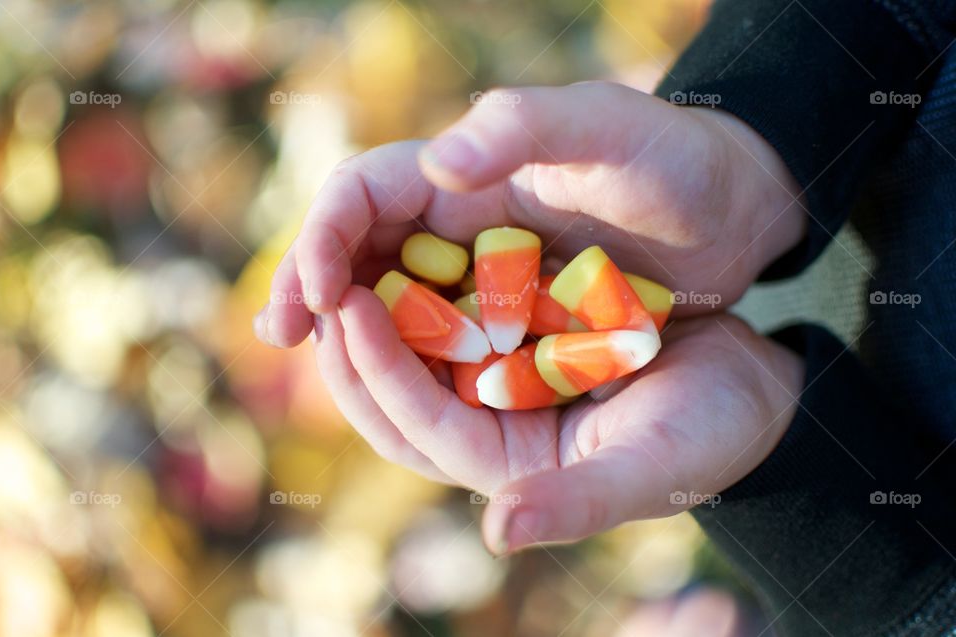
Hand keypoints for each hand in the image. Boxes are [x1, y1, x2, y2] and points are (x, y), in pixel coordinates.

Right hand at [254, 81, 805, 346]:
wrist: (737, 212)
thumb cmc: (677, 162)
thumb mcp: (609, 131)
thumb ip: (525, 128)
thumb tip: (436, 161)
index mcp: (465, 172)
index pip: (362, 192)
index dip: (322, 234)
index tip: (314, 292)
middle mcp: (459, 219)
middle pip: (359, 247)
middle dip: (312, 287)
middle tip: (282, 335)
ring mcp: (483, 269)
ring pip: (392, 297)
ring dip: (351, 331)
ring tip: (324, 368)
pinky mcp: (511, 313)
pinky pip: (444, 338)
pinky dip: (411, 360)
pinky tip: (398, 393)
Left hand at [313, 290, 802, 552]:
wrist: (747, 386)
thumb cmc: (708, 433)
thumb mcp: (650, 466)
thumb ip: (578, 502)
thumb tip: (497, 535)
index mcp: (509, 466)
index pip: (419, 423)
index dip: (379, 369)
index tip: (348, 307)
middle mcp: (489, 431)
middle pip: (394, 398)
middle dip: (354, 347)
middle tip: (322, 282)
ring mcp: (497, 387)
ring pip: (413, 355)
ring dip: (376, 311)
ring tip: (345, 254)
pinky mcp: (512, 346)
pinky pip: (449, 317)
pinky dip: (421, 285)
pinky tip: (401, 241)